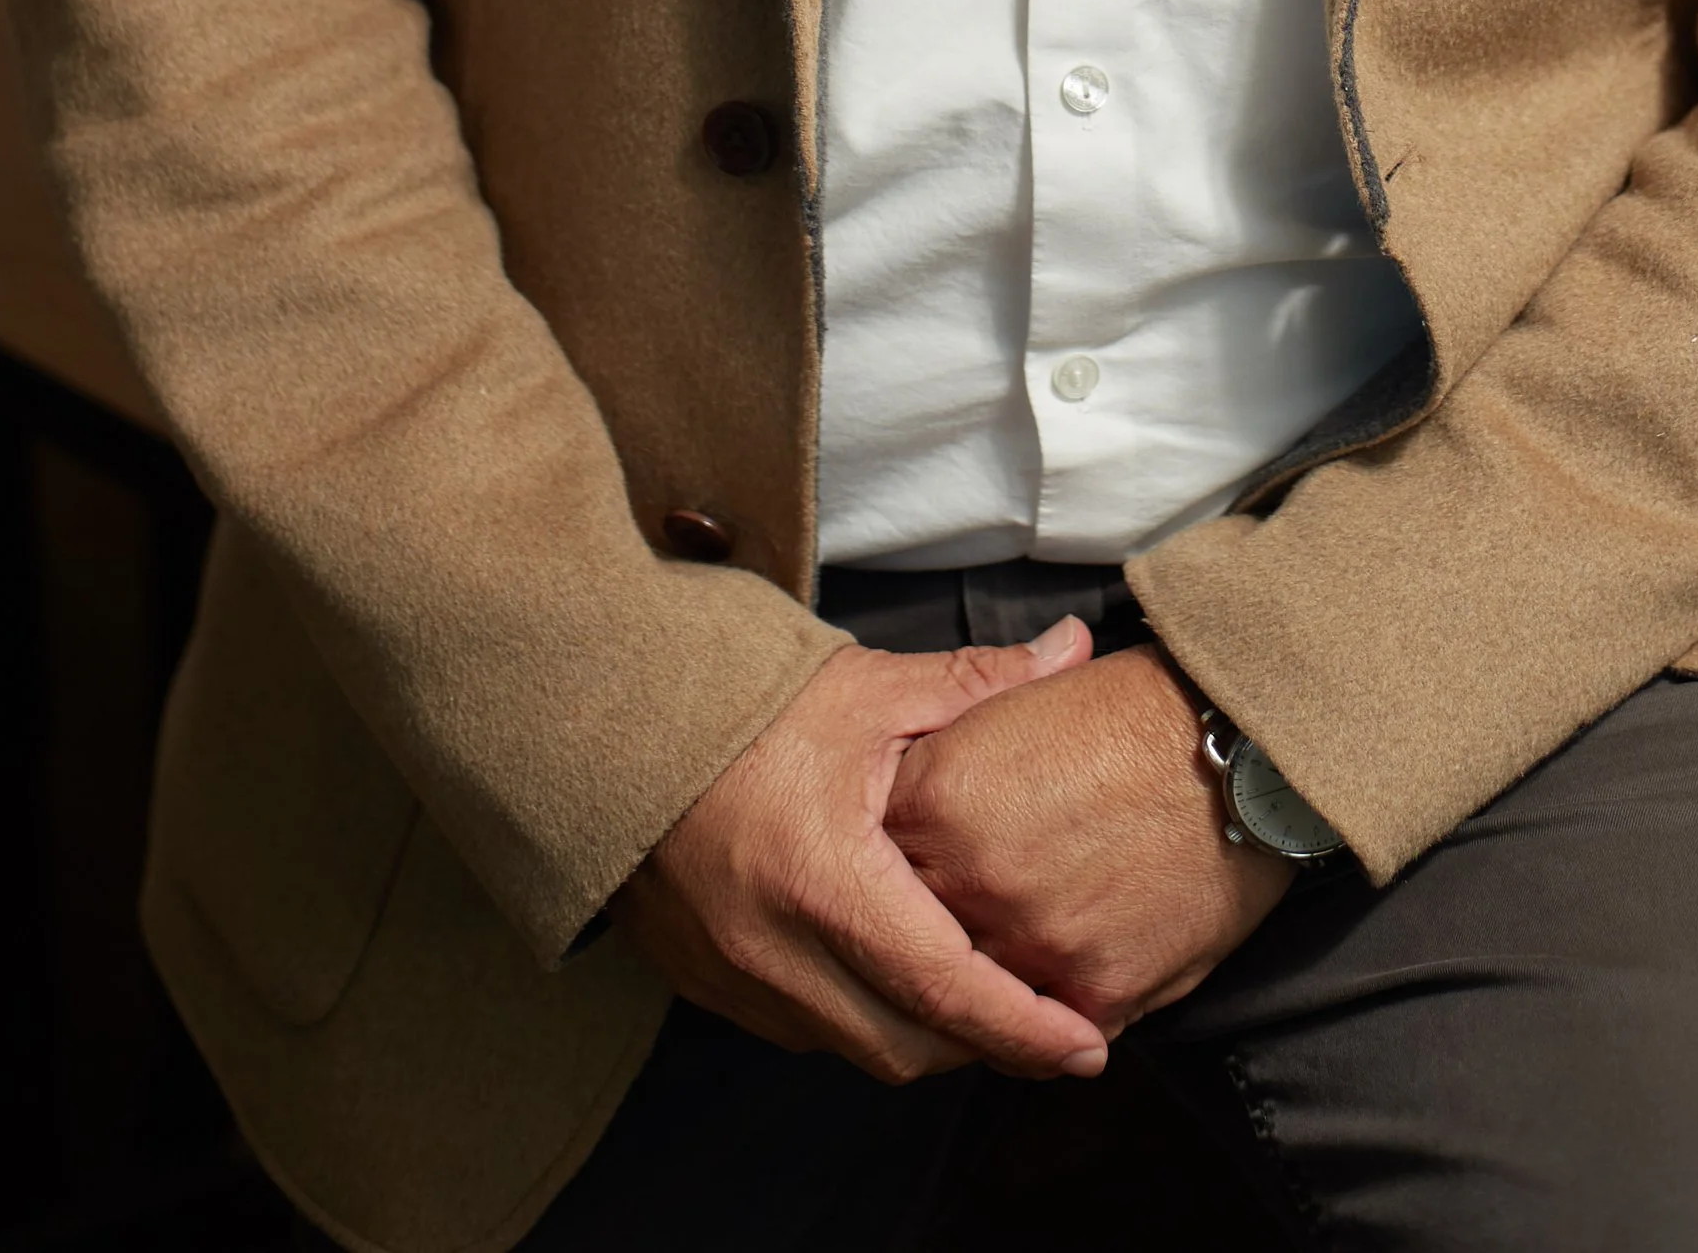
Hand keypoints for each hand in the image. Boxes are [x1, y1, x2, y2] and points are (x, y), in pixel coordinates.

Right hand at [613, 623, 1111, 1081]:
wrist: (609, 725)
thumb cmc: (741, 704)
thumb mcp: (869, 688)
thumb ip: (978, 683)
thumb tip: (1072, 649)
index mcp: (823, 880)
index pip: (943, 988)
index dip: (1023, 1027)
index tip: (1087, 1046)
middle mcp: (775, 952)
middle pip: (906, 1043)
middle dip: (986, 1043)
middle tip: (1053, 1020)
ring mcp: (735, 979)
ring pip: (857, 1049)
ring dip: (926, 1035)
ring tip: (988, 997)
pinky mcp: (709, 984)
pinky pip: (809, 1031)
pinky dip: (866, 1018)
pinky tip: (902, 976)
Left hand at [888, 640, 1291, 1031]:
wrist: (1242, 745)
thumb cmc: (1134, 712)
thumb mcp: (1019, 705)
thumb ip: (950, 750)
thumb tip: (910, 771)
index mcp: (935, 799)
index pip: (878, 865)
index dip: (892, 872)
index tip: (906, 877)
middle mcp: (968, 879)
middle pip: (915, 941)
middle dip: (930, 940)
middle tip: (955, 932)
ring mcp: (1030, 943)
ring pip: (978, 1000)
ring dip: (988, 991)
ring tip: (1014, 965)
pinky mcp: (1095, 992)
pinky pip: (1051, 1031)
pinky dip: (1055, 1020)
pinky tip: (1067, 990)